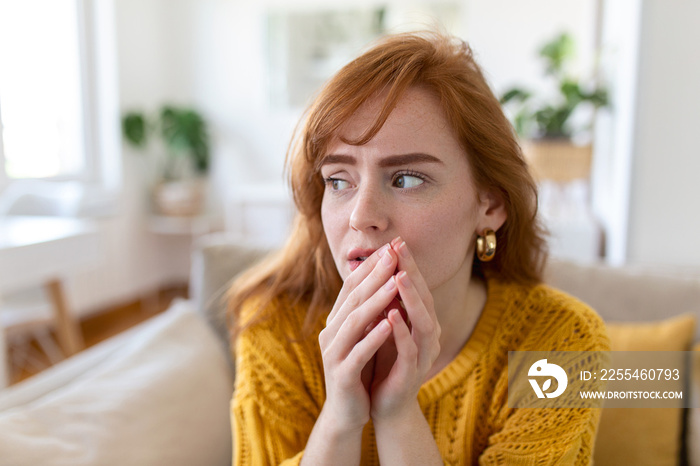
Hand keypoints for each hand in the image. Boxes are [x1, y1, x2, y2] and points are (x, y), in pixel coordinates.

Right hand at [317, 243, 399, 431]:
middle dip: (374, 275)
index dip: (370, 266)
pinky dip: (374, 336)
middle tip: (393, 254)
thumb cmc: (359, 369)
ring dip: (376, 300)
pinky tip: (390, 323)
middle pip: (353, 298)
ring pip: (354, 321)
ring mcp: (333, 353)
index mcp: (335, 321)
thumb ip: (366, 311)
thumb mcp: (362, 336)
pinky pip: (359, 351)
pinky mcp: (341, 374)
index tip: (390, 247)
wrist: (347, 412)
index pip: (351, 287)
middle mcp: (330, 333)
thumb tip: (381, 278)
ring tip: (395, 282)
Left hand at [369, 238, 440, 421]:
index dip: (408, 264)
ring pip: (423, 321)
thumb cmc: (384, 360)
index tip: (396, 241)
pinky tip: (391, 315)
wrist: (384, 403)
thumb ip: (386, 301)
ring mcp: (423, 354)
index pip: (416, 287)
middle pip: (424, 297)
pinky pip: (411, 349)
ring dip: (411, 298)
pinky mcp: (413, 373)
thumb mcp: (383, 326)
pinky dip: (402, 331)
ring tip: (400, 277)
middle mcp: (427, 334)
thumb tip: (377, 267)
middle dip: (412, 272)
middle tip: (400, 248)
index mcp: (420, 321)